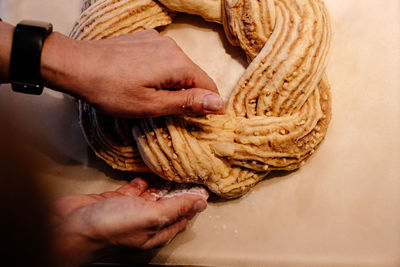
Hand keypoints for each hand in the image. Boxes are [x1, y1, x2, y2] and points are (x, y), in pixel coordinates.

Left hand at [41, 29, 223, 117]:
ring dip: (173, 84)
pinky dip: (161, 72)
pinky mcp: (143, 39)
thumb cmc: (112, 90)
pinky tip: (142, 82)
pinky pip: (163, 58)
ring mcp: (156, 40)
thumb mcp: (152, 105)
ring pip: (177, 67)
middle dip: (188, 94)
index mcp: (178, 63)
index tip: (204, 120)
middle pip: (193, 75)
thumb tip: (217, 103)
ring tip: (151, 98)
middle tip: (169, 112)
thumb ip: (187, 103)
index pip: (208, 85)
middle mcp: (171, 46)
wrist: (77, 66)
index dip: (209, 105)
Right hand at [51, 177, 207, 265]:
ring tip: (175, 164)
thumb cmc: (107, 227)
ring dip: (163, 180)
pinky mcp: (116, 199)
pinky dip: (143, 177)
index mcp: (157, 231)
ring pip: (153, 194)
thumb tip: (200, 203)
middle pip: (169, 203)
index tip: (204, 182)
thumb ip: (175, 208)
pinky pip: (135, 187)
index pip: (183, 215)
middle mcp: (146, 222)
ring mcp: (130, 210)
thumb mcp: (150, 216)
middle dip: (180, 187)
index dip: (194, 200)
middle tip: (190, 168)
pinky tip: (150, 167)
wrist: (68, 226)